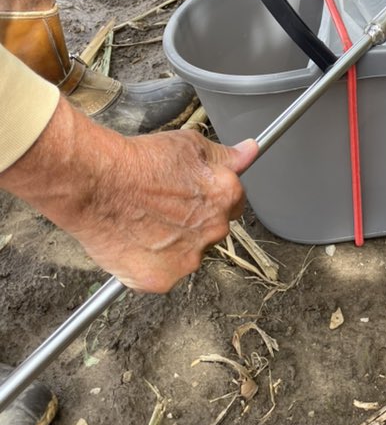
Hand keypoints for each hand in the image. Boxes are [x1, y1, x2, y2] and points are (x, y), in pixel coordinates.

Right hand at [0, 97, 258, 292]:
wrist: (95, 183)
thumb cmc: (139, 160)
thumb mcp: (189, 145)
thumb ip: (225, 155)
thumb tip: (250, 152)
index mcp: (226, 196)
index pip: (234, 203)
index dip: (212, 198)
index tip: (193, 196)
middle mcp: (214, 230)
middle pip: (212, 231)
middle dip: (193, 223)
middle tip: (161, 209)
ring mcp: (189, 259)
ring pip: (188, 255)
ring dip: (173, 245)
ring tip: (142, 224)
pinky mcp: (161, 280)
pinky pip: (161, 275)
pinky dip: (149, 264)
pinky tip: (131, 243)